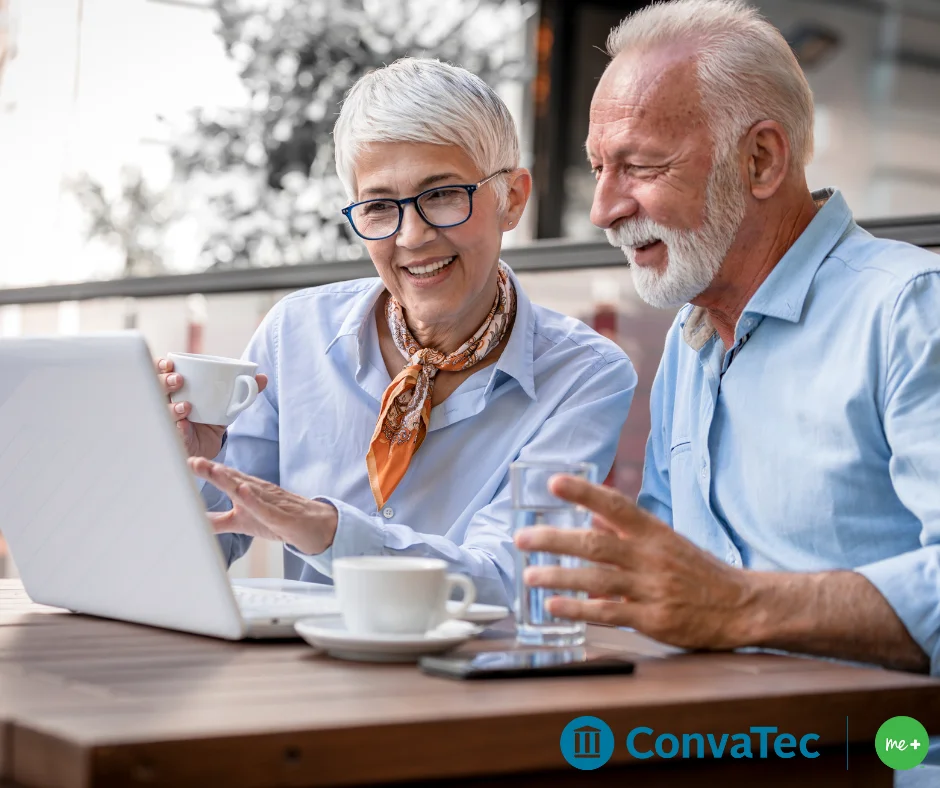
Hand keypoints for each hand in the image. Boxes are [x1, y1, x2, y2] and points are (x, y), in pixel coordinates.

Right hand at [157, 357, 267, 458]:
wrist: (209, 449)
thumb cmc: (211, 421)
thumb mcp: (227, 404)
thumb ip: (244, 391)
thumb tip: (263, 377)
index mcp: (175, 390)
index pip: (158, 372)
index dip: (159, 365)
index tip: (169, 363)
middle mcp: (166, 403)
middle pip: (154, 389)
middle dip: (163, 381)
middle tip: (178, 380)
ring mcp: (167, 421)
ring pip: (159, 411)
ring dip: (171, 406)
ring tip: (186, 406)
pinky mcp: (173, 439)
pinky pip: (170, 433)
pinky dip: (178, 428)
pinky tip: (184, 426)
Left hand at [188, 458, 337, 554]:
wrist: (314, 527)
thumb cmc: (278, 520)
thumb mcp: (242, 522)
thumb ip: (218, 521)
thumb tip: (193, 521)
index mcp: (247, 491)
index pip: (224, 478)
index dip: (205, 470)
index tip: (183, 462)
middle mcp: (257, 491)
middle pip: (232, 478)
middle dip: (211, 470)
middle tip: (192, 461)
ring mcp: (270, 502)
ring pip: (248, 489)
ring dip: (230, 479)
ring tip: (212, 470)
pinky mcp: (280, 516)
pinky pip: (266, 508)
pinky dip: (254, 499)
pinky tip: (244, 492)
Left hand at [513, 475, 757, 650]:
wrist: (741, 607)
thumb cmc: (698, 572)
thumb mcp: (666, 542)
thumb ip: (627, 531)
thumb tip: (592, 516)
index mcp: (654, 532)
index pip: (615, 505)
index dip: (584, 493)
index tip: (553, 483)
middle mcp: (650, 557)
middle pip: (595, 543)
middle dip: (554, 539)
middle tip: (521, 538)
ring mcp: (650, 588)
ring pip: (596, 579)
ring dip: (558, 576)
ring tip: (528, 575)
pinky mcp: (653, 619)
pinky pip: (608, 612)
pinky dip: (578, 608)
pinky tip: (553, 605)